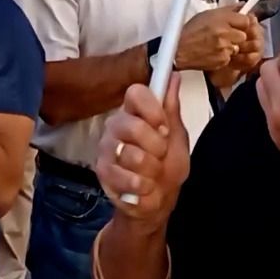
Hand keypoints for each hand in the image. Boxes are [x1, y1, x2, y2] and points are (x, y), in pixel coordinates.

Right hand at [96, 76, 189, 233]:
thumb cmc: (168, 168)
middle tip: (160, 156)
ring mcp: (106, 147)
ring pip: (132, 155)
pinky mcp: (102, 170)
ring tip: (151, 174)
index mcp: (136, 113)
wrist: (158, 202)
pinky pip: (126, 176)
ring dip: (151, 170)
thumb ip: (172, 108)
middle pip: (133, 125)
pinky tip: (142, 186)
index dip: (152, 110)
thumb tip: (175, 77)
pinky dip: (142, 186)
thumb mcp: (177, 137)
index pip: (135, 93)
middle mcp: (116, 125)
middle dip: (156, 147)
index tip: (164, 128)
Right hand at [175, 8, 254, 72]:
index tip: (236, 25)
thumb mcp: (207, 14)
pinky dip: (223, 56)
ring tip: (216, 44)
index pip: (246, 20)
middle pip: (243, 35)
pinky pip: (230, 57)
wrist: (179, 50)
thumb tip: (241, 6)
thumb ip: (227, 10)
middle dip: (236, 36)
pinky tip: (213, 51)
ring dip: (230, 46)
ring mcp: (224, 47)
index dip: (241, 23)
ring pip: (237, 47)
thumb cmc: (190, 32)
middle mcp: (224, 32)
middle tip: (224, 36)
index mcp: (221, 19)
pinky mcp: (223, 60)